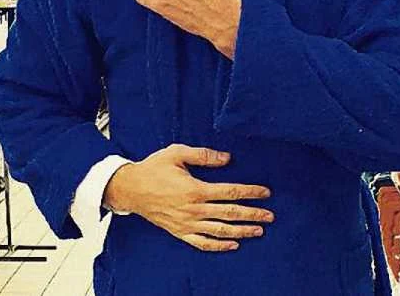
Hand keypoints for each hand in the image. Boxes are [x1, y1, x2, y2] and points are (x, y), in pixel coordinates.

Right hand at [103, 144, 273, 251]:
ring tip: (258, 231)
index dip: (250, 192)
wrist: (130, 189)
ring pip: (220, 231)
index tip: (265, 192)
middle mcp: (193, 209)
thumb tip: (227, 158)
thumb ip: (203, 155)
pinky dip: (219, 246)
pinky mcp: (179, 232)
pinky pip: (202, 243)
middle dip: (253, 214)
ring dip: (241, 231)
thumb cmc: (153, 168)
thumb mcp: (176, 153)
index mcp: (195, 189)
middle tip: (270, 216)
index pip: (230, 192)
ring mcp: (186, 223)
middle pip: (230, 213)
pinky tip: (233, 244)